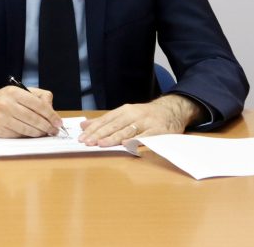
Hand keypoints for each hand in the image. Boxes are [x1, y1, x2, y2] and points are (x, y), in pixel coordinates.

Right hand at [0, 86, 65, 137]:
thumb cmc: (3, 99)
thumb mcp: (18, 91)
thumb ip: (37, 96)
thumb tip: (52, 109)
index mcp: (14, 93)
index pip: (38, 105)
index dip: (51, 115)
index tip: (58, 122)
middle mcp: (7, 105)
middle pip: (34, 119)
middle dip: (47, 126)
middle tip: (55, 130)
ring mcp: (1, 119)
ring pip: (28, 129)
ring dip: (39, 133)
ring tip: (45, 133)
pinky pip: (18, 135)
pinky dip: (27, 136)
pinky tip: (32, 134)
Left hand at [78, 94, 201, 146]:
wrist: (171, 110)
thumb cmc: (145, 115)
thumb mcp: (125, 114)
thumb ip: (105, 121)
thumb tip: (84, 125)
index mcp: (124, 111)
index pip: (105, 120)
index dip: (93, 129)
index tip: (82, 137)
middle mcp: (133, 115)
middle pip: (114, 125)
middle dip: (99, 134)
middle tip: (87, 142)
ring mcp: (146, 122)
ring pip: (127, 130)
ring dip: (113, 137)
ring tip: (101, 144)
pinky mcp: (158, 130)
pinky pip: (146, 136)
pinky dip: (136, 139)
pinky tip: (126, 144)